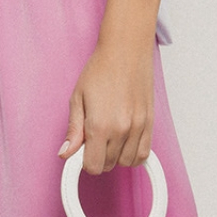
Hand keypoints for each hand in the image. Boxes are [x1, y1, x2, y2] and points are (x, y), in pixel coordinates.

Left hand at [58, 40, 153, 174]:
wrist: (126, 51)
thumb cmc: (100, 70)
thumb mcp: (77, 99)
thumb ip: (73, 131)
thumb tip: (65, 154)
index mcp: (99, 126)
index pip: (93, 166)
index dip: (84, 162)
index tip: (82, 151)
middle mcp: (121, 129)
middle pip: (109, 165)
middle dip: (99, 157)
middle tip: (93, 137)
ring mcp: (139, 127)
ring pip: (127, 162)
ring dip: (116, 156)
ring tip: (109, 138)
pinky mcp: (150, 123)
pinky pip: (144, 153)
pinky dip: (133, 153)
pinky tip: (124, 141)